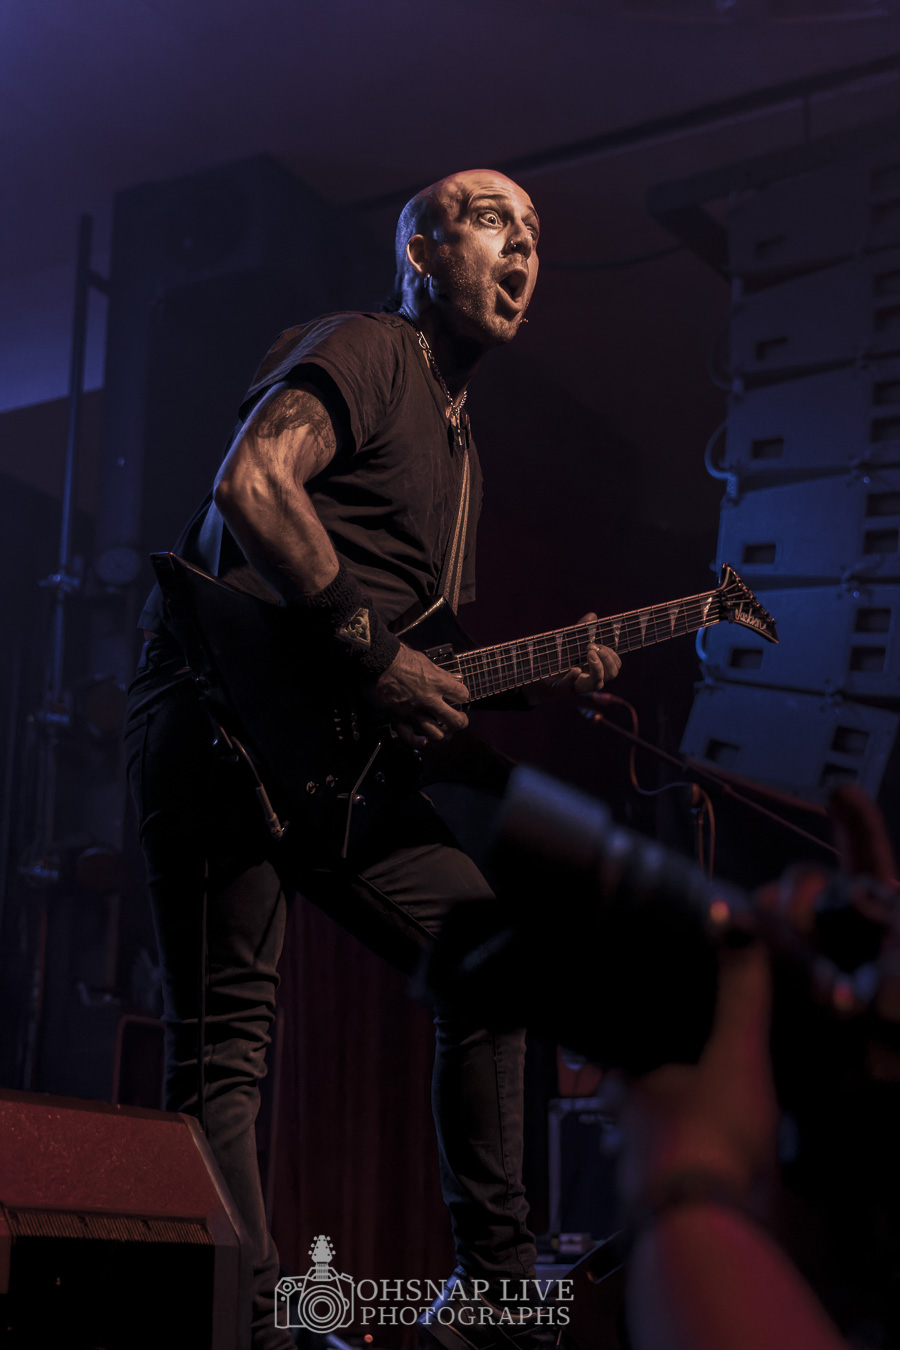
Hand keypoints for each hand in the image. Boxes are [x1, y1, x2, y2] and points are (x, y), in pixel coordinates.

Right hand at [365, 644, 469, 747]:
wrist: (376, 660)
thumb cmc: (398, 656)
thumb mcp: (424, 660)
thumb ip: (440, 673)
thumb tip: (453, 678)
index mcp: (437, 683)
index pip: (462, 695)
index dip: (462, 695)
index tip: (459, 695)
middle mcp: (428, 699)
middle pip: (454, 720)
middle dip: (460, 721)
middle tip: (460, 719)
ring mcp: (413, 711)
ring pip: (435, 733)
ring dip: (441, 733)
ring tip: (443, 730)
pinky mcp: (397, 717)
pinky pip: (409, 736)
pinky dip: (417, 741)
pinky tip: (423, 741)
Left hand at [528, 612, 621, 704]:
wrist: (539, 676)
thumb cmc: (560, 659)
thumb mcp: (572, 642)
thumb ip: (583, 629)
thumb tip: (592, 615)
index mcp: (598, 668)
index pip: (616, 664)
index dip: (612, 654)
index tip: (597, 643)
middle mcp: (592, 679)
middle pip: (613, 673)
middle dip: (606, 657)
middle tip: (591, 646)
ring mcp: (579, 686)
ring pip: (599, 683)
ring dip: (597, 667)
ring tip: (588, 653)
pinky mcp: (565, 689)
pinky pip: (573, 686)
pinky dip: (574, 676)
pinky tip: (575, 669)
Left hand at [618, 942, 777, 1213]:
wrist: (708, 1231)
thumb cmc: (712, 1138)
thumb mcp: (737, 1054)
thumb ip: (740, 995)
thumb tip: (738, 927)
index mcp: (631, 1084)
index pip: (624, 1050)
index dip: (641, 1037)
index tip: (650, 1027)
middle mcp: (627, 1128)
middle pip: (636, 1098)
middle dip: (657, 1087)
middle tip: (683, 1073)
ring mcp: (644, 1173)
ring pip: (653, 1141)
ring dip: (674, 1132)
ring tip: (704, 1119)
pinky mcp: (670, 1211)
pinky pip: (680, 1181)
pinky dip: (694, 1171)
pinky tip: (716, 1170)